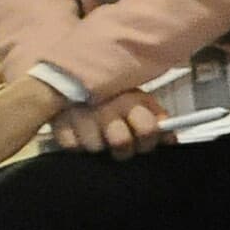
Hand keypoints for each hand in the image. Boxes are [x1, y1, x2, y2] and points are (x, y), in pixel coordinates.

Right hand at [49, 90, 173, 158]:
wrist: (67, 80)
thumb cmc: (108, 95)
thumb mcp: (137, 100)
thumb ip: (157, 118)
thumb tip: (171, 139)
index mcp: (130, 100)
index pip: (148, 129)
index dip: (149, 141)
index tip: (145, 142)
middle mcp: (106, 107)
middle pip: (122, 143)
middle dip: (123, 149)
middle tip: (119, 143)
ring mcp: (80, 115)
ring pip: (96, 148)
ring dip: (97, 144)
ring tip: (96, 133)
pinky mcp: (59, 125)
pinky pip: (72, 147)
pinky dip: (76, 144)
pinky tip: (78, 132)